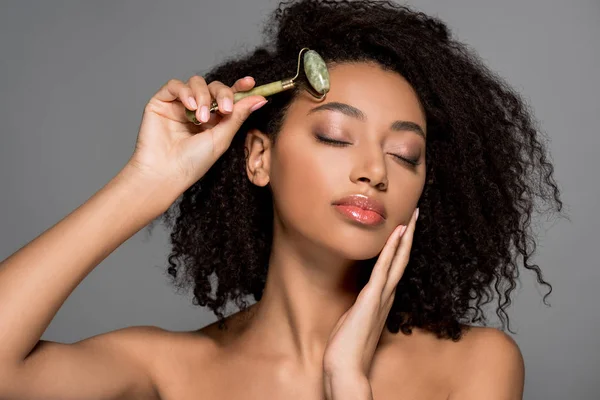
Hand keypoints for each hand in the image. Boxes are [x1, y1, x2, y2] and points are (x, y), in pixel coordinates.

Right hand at [125, 75, 266, 197]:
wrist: (166, 172)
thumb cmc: (193, 162)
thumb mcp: (222, 138)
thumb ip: (238, 116)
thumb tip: (260, 99)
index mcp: (214, 119)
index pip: (228, 97)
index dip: (239, 87)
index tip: (250, 83)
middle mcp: (197, 109)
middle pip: (214, 87)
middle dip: (223, 94)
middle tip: (225, 109)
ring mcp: (179, 105)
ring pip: (196, 83)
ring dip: (203, 96)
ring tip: (201, 118)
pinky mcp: (161, 102)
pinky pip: (175, 85)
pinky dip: (185, 92)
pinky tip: (190, 107)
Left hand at [322, 207, 418, 396]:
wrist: (344, 367)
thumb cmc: (347, 346)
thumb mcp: (355, 319)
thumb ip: (361, 306)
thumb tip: (360, 299)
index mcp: (381, 300)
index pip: (395, 268)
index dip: (401, 247)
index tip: (404, 229)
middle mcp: (385, 296)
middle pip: (402, 260)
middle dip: (408, 236)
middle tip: (415, 214)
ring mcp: (380, 297)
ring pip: (397, 261)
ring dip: (404, 238)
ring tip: (410, 217)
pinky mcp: (371, 298)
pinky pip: (383, 269)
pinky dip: (391, 251)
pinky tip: (396, 234)